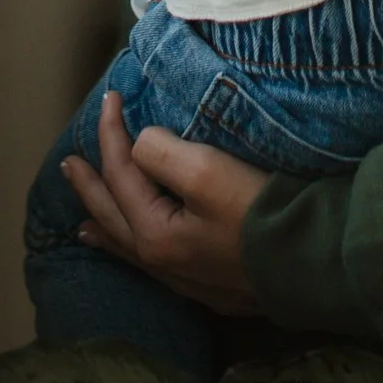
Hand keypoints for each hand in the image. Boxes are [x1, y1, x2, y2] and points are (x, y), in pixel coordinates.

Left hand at [62, 93, 264, 312]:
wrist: (314, 266)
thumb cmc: (261, 215)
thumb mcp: (208, 172)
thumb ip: (162, 153)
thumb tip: (143, 144)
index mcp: (154, 232)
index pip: (121, 173)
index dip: (112, 132)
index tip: (110, 96)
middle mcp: (160, 261)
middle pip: (113, 214)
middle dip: (89, 186)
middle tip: (68, 164)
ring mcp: (185, 278)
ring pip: (130, 246)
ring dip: (104, 224)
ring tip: (80, 223)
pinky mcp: (211, 286)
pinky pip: (153, 262)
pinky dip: (132, 251)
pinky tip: (136, 254)